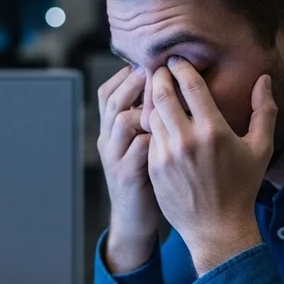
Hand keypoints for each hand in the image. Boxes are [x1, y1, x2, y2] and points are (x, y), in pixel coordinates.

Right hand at [97, 66, 161, 272]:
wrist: (134, 220)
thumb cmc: (145, 177)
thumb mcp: (140, 145)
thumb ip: (146, 120)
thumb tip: (166, 87)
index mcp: (110, 129)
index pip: (109, 90)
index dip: (128, 74)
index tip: (154, 63)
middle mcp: (107, 140)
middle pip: (112, 98)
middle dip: (137, 82)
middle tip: (161, 71)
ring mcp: (115, 157)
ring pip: (122, 119)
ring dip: (147, 105)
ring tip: (170, 98)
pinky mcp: (127, 175)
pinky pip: (139, 148)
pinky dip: (157, 136)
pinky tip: (176, 131)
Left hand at [148, 57, 275, 275]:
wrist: (217, 229)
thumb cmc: (242, 187)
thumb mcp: (260, 149)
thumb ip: (264, 111)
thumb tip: (263, 80)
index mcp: (214, 131)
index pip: (190, 86)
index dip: (181, 67)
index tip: (177, 60)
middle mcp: (187, 141)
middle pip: (162, 94)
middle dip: (158, 76)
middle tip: (159, 69)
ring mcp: (166, 155)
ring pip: (151, 114)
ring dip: (152, 100)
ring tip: (155, 91)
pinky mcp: (153, 168)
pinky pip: (148, 137)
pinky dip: (151, 124)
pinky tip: (154, 119)